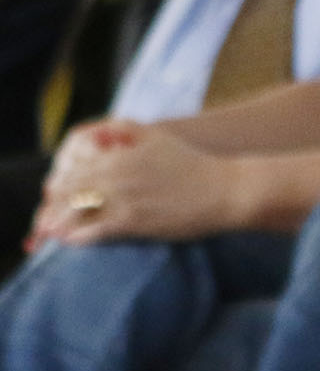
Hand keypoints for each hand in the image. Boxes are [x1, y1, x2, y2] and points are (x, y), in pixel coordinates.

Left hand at [34, 123, 241, 245]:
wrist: (226, 190)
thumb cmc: (193, 164)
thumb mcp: (158, 136)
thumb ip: (123, 128)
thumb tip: (92, 132)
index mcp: (119, 155)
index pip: (72, 170)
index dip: (56, 185)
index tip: (51, 195)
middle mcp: (117, 176)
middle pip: (68, 192)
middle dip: (51, 206)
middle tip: (43, 219)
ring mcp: (124, 199)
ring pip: (76, 212)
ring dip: (57, 223)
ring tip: (49, 233)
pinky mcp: (134, 222)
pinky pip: (94, 231)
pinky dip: (77, 237)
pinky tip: (70, 241)